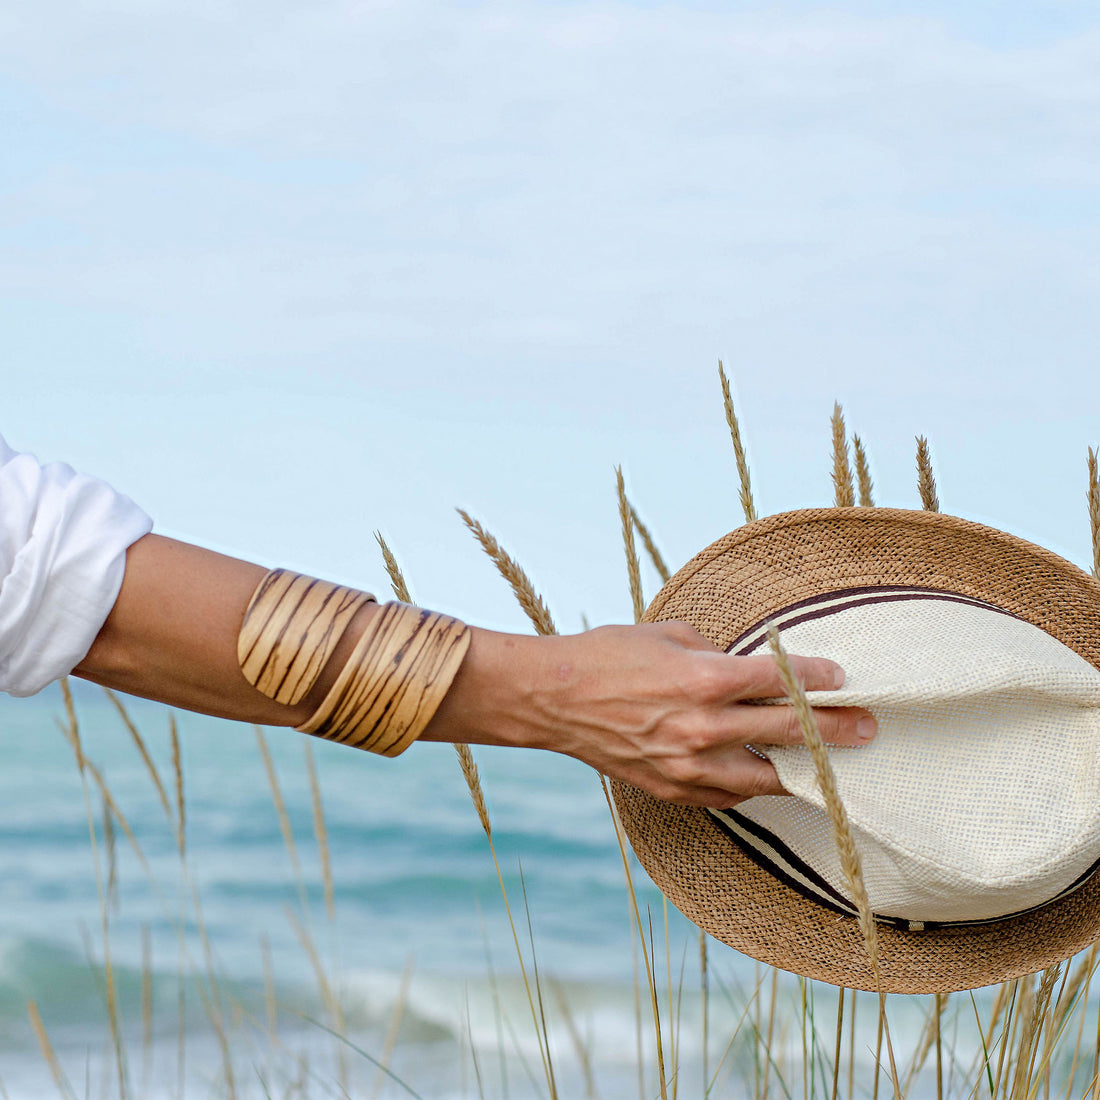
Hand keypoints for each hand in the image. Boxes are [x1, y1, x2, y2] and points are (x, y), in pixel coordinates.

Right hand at [422, 620, 876, 808]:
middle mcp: (700, 727)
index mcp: (702, 679)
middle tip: (867, 729)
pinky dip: (750, 784)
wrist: (552, 699)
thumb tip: (748, 668)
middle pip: (784, 733)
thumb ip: (716, 653)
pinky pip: (726, 794)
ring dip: (798, 769)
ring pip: (762, 776)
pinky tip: (765, 775)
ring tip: (827, 764)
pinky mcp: (669, 787)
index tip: (842, 680)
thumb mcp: (668, 635)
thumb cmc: (607, 656)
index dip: (818, 680)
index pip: (779, 682)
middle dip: (833, 730)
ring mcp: (685, 764)